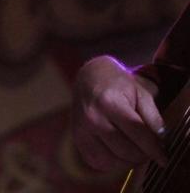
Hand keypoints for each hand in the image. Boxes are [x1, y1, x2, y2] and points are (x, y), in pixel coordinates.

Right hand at [71, 55, 166, 170]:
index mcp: (109, 102)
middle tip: (148, 150)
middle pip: (125, 150)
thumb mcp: (141, 93)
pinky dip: (112, 163)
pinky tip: (119, 153)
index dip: (154, 148)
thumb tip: (160, 142)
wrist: (89, 78)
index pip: (137, 133)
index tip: (163, 157)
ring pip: (112, 161)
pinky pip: (98, 162)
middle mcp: (92, 117)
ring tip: (135, 151)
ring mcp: (82, 129)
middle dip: (142, 155)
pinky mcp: (77, 139)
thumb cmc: (118, 84)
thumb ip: (153, 117)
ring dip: (128, 161)